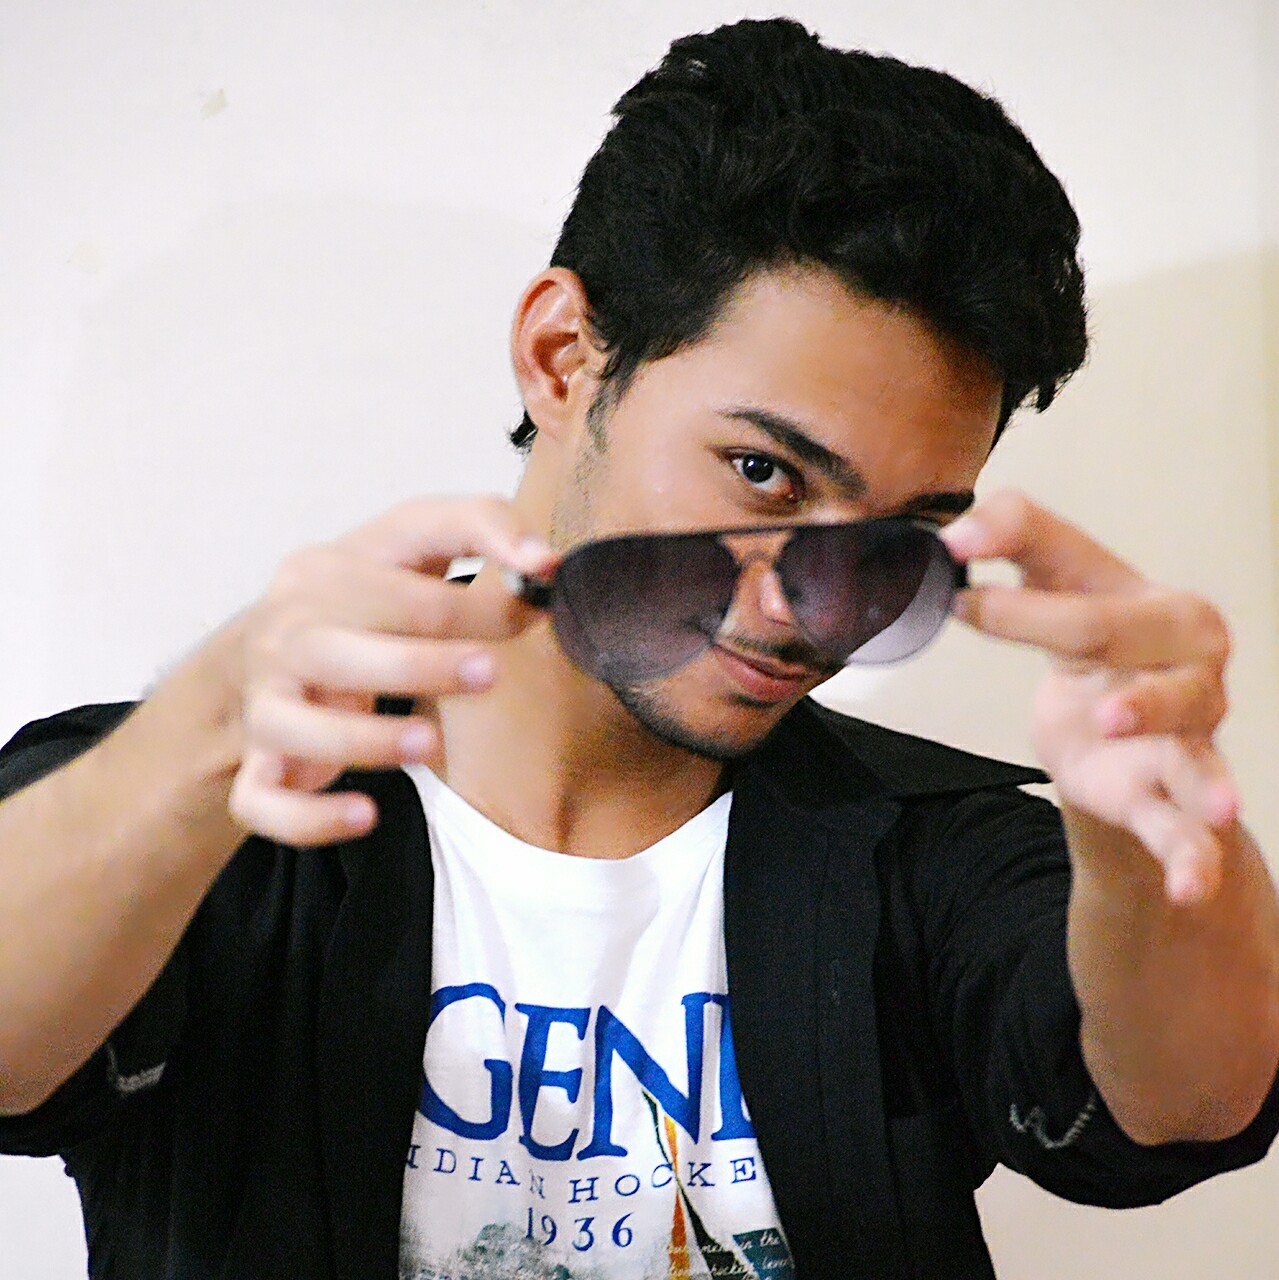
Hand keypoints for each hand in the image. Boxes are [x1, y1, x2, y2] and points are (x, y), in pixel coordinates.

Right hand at [227, 497, 554, 845]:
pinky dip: (308, 817)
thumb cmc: (367, 590)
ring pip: (292, 726)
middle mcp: (285, 634)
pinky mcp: (259, 766)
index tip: (532, 615)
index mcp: (326, 573)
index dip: (474, 609)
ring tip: (431, 746)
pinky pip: (262, 802)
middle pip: (337, 651)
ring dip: (362, 741)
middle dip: (418, 666)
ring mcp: (265, 701)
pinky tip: (365, 815)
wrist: (270, 645)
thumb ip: (486, 527)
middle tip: (490, 675)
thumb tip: (549, 562)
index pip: (402, 592)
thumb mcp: (417, 538)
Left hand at [941, 491, 1238, 904]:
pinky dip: (1191, 858)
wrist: (1118, 736)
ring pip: (1179, 721)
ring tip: (1113, 717)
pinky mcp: (1171, 796)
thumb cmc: (1092, 647)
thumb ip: (1014, 538)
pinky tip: (1189, 886)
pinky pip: (1185, 830)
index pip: (1075, 573)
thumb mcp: (1057, 584)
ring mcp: (1187, 730)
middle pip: (1110, 631)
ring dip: (1150, 714)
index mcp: (1154, 603)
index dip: (1012, 580)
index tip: (947, 571)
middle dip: (1046, 623)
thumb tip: (954, 533)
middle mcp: (1187, 659)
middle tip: (977, 613)